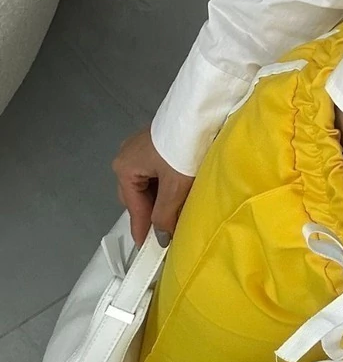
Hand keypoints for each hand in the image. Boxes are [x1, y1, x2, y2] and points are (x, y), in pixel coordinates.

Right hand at [111, 126, 194, 248]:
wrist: (199, 114)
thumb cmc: (183, 150)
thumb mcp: (175, 187)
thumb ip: (166, 214)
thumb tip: (161, 237)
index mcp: (125, 168)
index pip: (133, 206)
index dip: (142, 228)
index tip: (147, 247)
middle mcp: (127, 157)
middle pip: (137, 195)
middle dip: (151, 214)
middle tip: (165, 233)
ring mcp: (141, 149)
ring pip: (148, 184)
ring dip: (160, 201)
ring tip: (174, 216)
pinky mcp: (157, 144)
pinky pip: (156, 173)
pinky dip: (165, 187)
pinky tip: (177, 195)